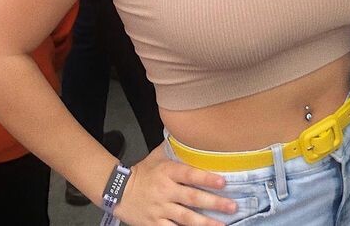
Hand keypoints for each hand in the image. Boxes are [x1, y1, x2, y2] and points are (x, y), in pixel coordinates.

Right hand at [113, 144, 236, 225]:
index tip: (223, 182)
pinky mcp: (153, 224)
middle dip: (214, 203)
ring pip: (185, 218)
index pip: (190, 175)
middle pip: (192, 198)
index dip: (207, 179)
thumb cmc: (143, 172)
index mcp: (167, 172)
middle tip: (232, 206)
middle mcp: (165, 191)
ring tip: (222, 225)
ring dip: (205, 223)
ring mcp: (159, 210)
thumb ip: (175, 148)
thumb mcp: (157, 156)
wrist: (117, 191)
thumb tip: (193, 132)